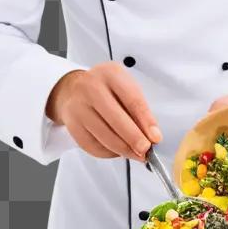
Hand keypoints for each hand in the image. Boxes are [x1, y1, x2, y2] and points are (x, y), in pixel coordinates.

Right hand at [46, 62, 161, 160]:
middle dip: (134, 139)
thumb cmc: (106, 88)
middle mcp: (91, 88)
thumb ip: (137, 108)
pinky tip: (118, 151)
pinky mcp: (72, 124)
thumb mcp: (124, 87)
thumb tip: (150, 135)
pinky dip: (108, 152)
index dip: (146, 122)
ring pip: (104, 135)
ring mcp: (78, 106)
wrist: (73, 88)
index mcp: (111, 74)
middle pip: (116, 119)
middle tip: (146, 150)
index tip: (155, 137)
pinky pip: (92, 145)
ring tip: (136, 154)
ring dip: (123, 149)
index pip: (133, 100)